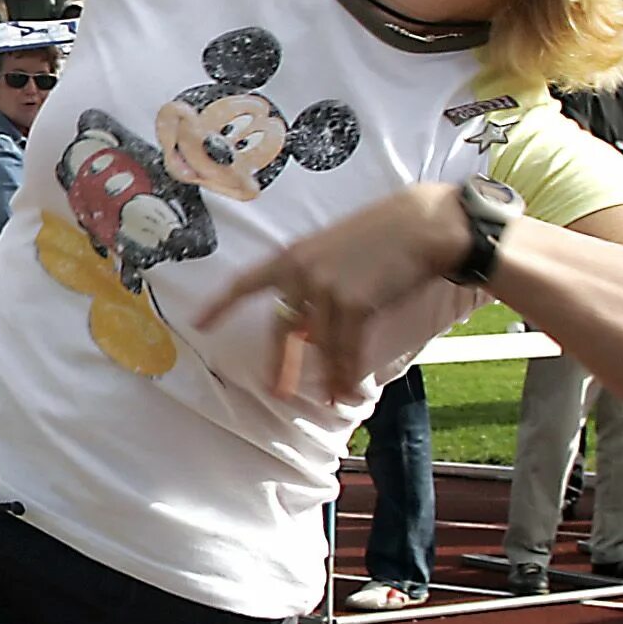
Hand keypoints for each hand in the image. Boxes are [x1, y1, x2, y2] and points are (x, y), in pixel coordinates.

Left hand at [209, 184, 471, 403]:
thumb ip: (312, 281)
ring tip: (333, 400)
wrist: (423, 223)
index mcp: (290, 255)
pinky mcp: (353, 304)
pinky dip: (347, 375)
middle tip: (277, 395)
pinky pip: (346, 351)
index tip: (199, 323)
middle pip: (284, 331)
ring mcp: (324, 288)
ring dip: (329, 377)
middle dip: (282, 366)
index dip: (220, 305)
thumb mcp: (334, 249)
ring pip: (321, 347)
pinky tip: (349, 393)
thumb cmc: (384, 233)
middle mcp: (300, 273)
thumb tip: (306, 328)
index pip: (245, 283)